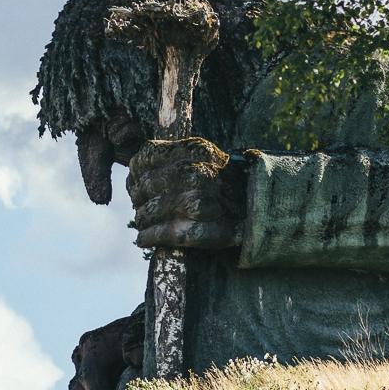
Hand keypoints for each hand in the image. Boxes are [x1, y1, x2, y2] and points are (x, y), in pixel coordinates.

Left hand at [125, 136, 243, 249]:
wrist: (255, 210)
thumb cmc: (221, 183)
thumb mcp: (202, 158)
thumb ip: (171, 158)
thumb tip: (133, 171)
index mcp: (195, 151)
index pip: (147, 157)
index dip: (136, 172)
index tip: (136, 182)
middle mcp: (197, 174)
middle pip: (146, 187)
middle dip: (139, 198)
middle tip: (141, 205)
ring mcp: (198, 203)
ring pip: (151, 211)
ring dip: (142, 220)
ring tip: (144, 222)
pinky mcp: (199, 231)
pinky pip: (162, 234)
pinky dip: (149, 237)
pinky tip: (144, 239)